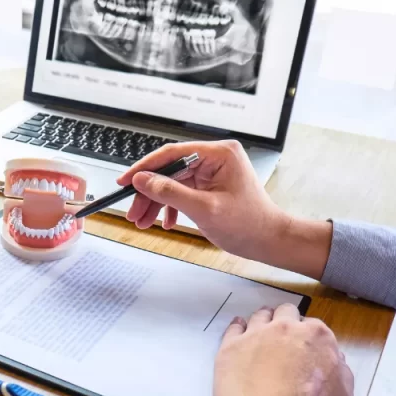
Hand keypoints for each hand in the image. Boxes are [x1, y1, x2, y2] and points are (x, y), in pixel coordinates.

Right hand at [117, 141, 331, 278]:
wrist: (270, 241)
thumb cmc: (248, 225)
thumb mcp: (204, 209)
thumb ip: (170, 192)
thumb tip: (142, 179)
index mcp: (219, 154)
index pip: (172, 153)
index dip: (145, 168)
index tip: (125, 181)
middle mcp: (215, 158)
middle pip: (169, 169)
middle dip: (149, 193)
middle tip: (133, 211)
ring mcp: (213, 171)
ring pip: (173, 182)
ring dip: (156, 202)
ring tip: (143, 222)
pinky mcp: (210, 185)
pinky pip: (182, 191)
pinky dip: (170, 207)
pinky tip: (165, 221)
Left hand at [212, 304, 355, 395]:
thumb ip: (340, 375)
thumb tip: (335, 363)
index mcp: (317, 337)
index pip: (313, 327)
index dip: (309, 338)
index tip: (305, 349)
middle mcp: (286, 328)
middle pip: (285, 313)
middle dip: (285, 322)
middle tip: (282, 339)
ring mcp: (256, 334)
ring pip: (259, 316)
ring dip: (262, 322)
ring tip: (259, 333)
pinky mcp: (230, 346)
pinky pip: (233, 328)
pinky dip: (237, 329)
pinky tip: (238, 334)